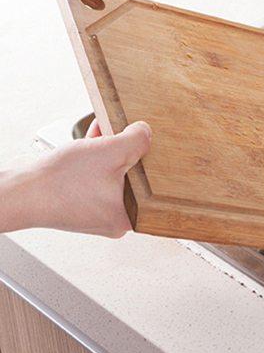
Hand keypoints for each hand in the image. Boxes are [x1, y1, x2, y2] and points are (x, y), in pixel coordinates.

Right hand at [0, 121, 150, 236]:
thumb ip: (137, 141)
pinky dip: (94, 158)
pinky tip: (93, 138)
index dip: (148, 159)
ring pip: (111, 174)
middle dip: (125, 150)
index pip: (152, 184)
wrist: (21, 191)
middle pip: (131, 177)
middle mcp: (113, 220)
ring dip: (108, 150)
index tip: (143, 145)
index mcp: (129, 217)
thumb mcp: (112, 151)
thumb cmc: (62, 183)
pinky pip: (95, 177)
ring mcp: (94, 212)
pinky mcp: (78, 203)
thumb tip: (146, 134)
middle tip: (122, 135)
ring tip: (104, 132)